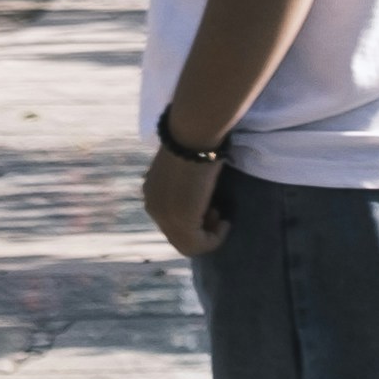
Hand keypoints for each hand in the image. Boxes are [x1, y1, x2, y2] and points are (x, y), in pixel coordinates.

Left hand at [144, 142, 234, 262]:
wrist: (193, 133)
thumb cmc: (194, 141)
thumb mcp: (184, 168)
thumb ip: (183, 185)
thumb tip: (197, 198)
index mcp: (152, 193)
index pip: (170, 221)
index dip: (193, 221)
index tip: (211, 208)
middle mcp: (153, 208)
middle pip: (177, 235)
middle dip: (200, 230)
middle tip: (217, 213)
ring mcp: (165, 217)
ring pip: (187, 244)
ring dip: (208, 236)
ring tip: (221, 217)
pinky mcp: (181, 222)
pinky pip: (198, 245)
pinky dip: (215, 239)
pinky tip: (225, 223)